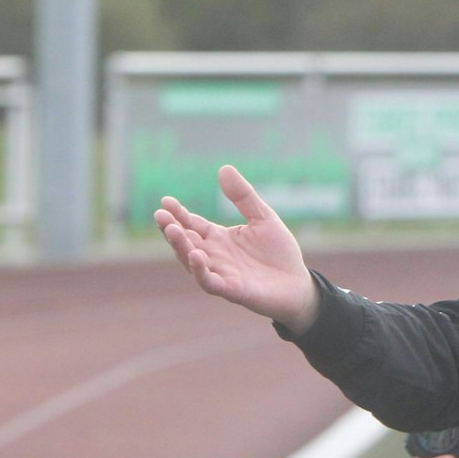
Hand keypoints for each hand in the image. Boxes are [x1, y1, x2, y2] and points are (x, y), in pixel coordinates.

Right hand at [155, 166, 318, 332]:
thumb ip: (243, 197)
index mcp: (219, 238)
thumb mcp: (263, 218)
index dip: (178, 213)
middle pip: (186, 241)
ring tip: (171, 230)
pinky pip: (209, 282)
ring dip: (180, 247)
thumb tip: (224, 168)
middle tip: (160, 215)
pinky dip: (199, 270)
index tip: (166, 201)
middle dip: (171, 229)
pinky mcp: (231, 289)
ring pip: (191, 261)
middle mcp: (214, 255)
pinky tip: (196, 255)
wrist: (298, 284)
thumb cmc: (279, 252)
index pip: (192, 224)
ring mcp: (220, 273)